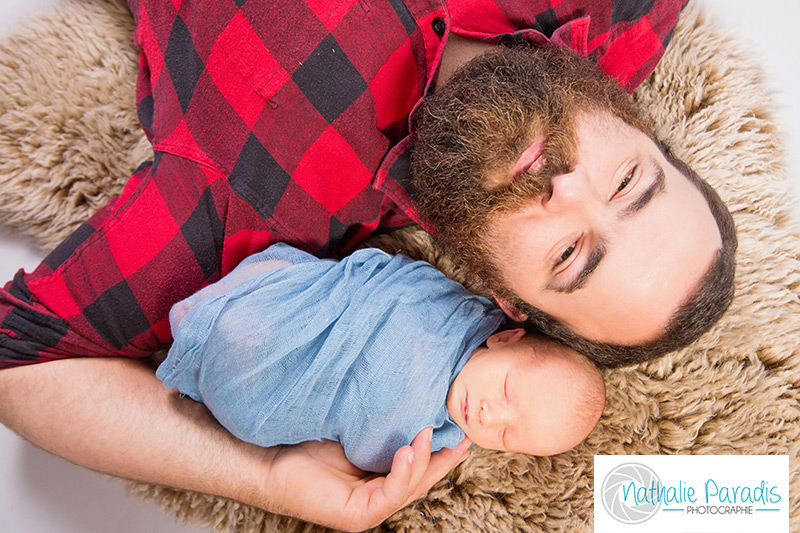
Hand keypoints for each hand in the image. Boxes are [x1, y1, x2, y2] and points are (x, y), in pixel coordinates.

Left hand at [261, 428, 470, 531]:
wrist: (267, 459)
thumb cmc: (304, 439)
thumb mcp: (349, 426)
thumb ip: (376, 420)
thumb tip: (403, 389)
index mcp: (378, 476)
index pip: (418, 464)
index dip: (442, 449)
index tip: (461, 427)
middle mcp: (377, 494)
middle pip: (422, 478)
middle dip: (445, 458)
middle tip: (465, 435)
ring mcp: (368, 508)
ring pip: (409, 487)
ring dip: (424, 460)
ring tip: (429, 432)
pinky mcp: (356, 515)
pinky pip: (388, 495)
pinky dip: (402, 473)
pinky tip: (407, 451)